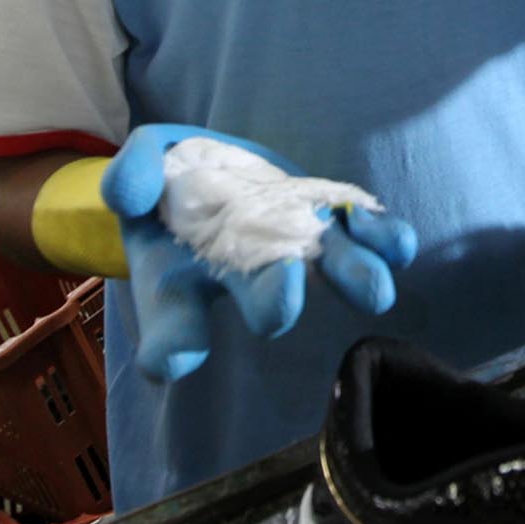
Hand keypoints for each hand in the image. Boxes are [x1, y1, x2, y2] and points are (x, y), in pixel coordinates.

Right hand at [100, 124, 416, 382]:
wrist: (207, 172)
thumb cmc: (166, 183)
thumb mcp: (140, 169)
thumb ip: (132, 174)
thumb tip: (130, 192)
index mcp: (181, 285)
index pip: (173, 334)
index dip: (176, 348)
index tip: (179, 354)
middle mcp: (243, 280)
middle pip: (262, 304)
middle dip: (275, 302)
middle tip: (284, 297)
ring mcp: (293, 251)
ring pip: (326, 273)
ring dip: (353, 280)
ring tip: (377, 289)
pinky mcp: (329, 224)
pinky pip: (362, 238)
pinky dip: (380, 240)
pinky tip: (394, 241)